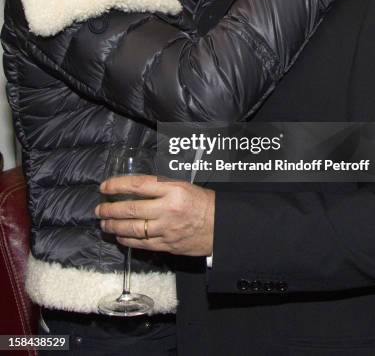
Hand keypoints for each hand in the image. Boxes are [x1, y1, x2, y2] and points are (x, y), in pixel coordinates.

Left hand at [95, 175, 214, 255]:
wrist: (221, 226)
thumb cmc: (203, 203)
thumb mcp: (183, 185)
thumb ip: (160, 186)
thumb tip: (135, 188)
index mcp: (172, 189)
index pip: (138, 185)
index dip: (117, 185)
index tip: (104, 187)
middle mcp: (167, 209)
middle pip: (131, 209)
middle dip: (110, 209)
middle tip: (99, 209)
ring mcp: (166, 229)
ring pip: (133, 228)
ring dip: (114, 226)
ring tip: (104, 224)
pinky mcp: (167, 245)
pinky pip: (141, 244)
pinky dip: (127, 240)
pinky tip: (120, 237)